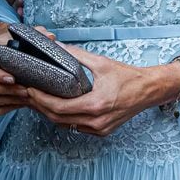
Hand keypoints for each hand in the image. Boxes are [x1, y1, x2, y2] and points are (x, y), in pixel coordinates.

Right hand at [0, 23, 30, 113]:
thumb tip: (50, 37)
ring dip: (12, 99)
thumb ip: (38, 32)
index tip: (12, 79)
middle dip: (9, 90)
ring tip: (28, 95)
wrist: (4, 45)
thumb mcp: (24, 32)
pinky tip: (24, 100)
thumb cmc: (12, 39)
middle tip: (27, 90)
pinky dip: (11, 105)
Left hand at [23, 45, 178, 136]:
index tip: (31, 90)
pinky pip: (77, 127)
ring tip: (41, 100)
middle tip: (31, 94)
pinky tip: (60, 107)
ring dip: (51, 114)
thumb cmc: (128, 76)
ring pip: (66, 125)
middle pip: (58, 119)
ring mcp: (99, 129)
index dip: (41, 100)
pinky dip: (66, 119)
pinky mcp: (102, 132)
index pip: (58, 108)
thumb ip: (77, 56)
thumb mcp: (102, 63)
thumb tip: (58, 47)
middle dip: (41, 107)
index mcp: (95, 104)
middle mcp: (96, 121)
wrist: (149, 90)